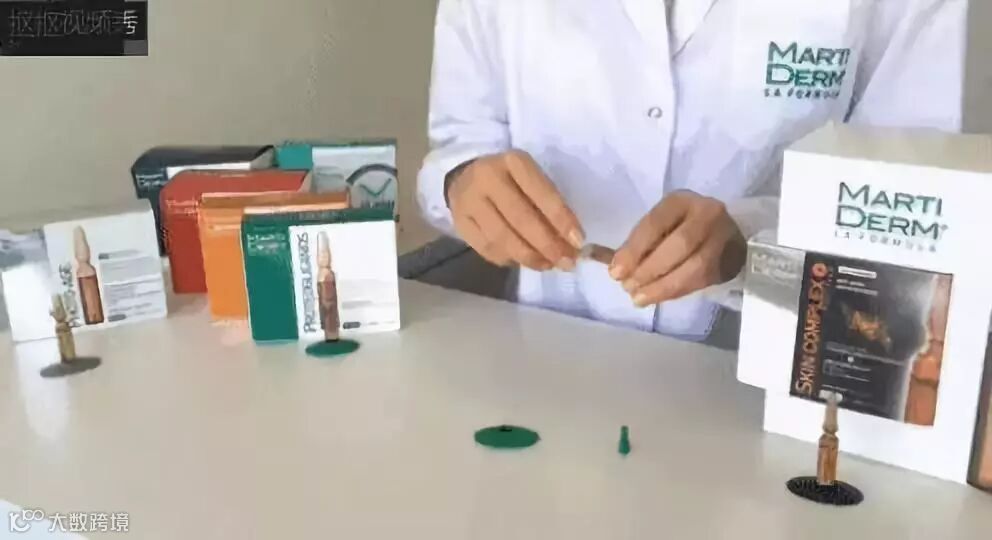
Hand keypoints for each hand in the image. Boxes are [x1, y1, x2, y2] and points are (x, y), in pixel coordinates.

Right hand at [446, 150, 583, 270]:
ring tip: (548, 265)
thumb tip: (571, 243)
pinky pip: (487, 249)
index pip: (541, 192)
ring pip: (502, 238)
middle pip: (520, 218)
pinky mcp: (459, 222)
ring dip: (530, 257)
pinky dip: (509, 259)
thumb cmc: (511, 180)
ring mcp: (469, 201)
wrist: (466, 177)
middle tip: (567, 262)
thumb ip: (549, 205)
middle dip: (547, 245)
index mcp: (514, 162)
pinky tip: (524, 261)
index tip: (578, 241)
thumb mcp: (532, 179)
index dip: (561, 219)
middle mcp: (488, 178)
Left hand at [609, 190, 746, 306]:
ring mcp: (723, 237)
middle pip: (678, 246)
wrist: (727, 234)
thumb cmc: (680, 228)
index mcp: (681, 200)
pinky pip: (700, 281)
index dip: (633, 250)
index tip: (614, 272)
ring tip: (638, 297)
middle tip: (627, 287)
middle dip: (649, 270)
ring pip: (693, 267)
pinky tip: (656, 298)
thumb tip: (594, 256)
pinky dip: (674, 292)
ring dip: (662, 286)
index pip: (655, 224)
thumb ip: (635, 242)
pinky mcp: (729, 261)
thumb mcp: (660, 225)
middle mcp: (707, 214)